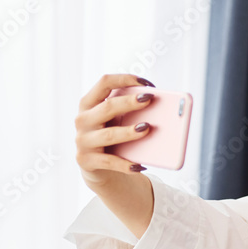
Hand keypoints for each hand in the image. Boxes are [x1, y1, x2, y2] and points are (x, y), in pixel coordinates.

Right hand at [74, 74, 157, 236]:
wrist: (101, 169)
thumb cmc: (115, 138)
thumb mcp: (119, 122)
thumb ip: (131, 112)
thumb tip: (164, 110)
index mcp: (90, 104)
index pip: (104, 83)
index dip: (124, 79)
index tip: (145, 82)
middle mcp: (83, 119)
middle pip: (107, 107)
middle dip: (129, 102)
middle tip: (149, 99)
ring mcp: (83, 141)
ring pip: (108, 135)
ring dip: (129, 132)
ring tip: (147, 128)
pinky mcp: (86, 161)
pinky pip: (109, 162)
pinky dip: (125, 164)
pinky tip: (140, 165)